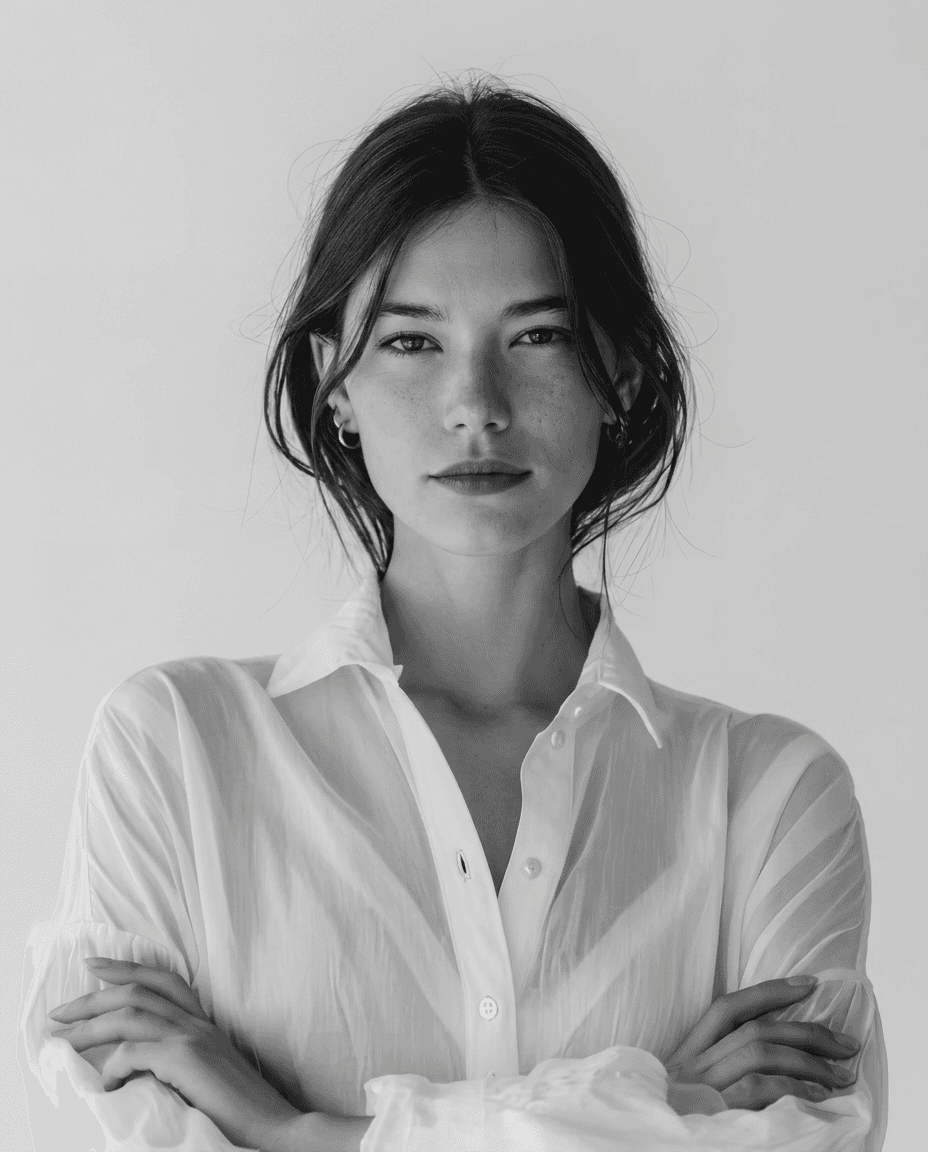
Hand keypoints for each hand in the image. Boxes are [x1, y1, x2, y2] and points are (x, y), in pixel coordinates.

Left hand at [48, 957, 304, 1151]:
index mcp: (203, 1022)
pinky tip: (107, 1084)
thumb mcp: (206, 1073)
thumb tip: (133, 1063)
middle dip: (92, 997)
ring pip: (130, 1014)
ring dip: (89, 1026)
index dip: (126, 968)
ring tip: (63, 1041)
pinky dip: (112, 1066)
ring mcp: (191, 1036)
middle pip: (137, 991)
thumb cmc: (238, 1109)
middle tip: (60, 1011)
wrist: (271, 1126)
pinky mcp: (185, 1058)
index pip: (162, 979)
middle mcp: (197, 1021)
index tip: (94, 966)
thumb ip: (178, 1058)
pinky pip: (133, 1052)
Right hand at [664, 976, 860, 1110]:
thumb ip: (721, 1071)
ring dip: (808, 1061)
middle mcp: (692, 1064)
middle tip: (847, 1044)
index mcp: (687, 1054)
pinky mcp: (712, 1111)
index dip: (769, 991)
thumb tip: (780, 1057)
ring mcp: (701, 1087)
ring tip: (841, 1075)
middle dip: (807, 1032)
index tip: (809, 983)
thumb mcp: (691, 1094)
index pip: (727, 1008)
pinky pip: (757, 1088)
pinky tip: (818, 1097)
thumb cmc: (679, 1123)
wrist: (643, 1144)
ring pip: (759, 1052)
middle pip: (754, 1029)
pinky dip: (792, 1087)